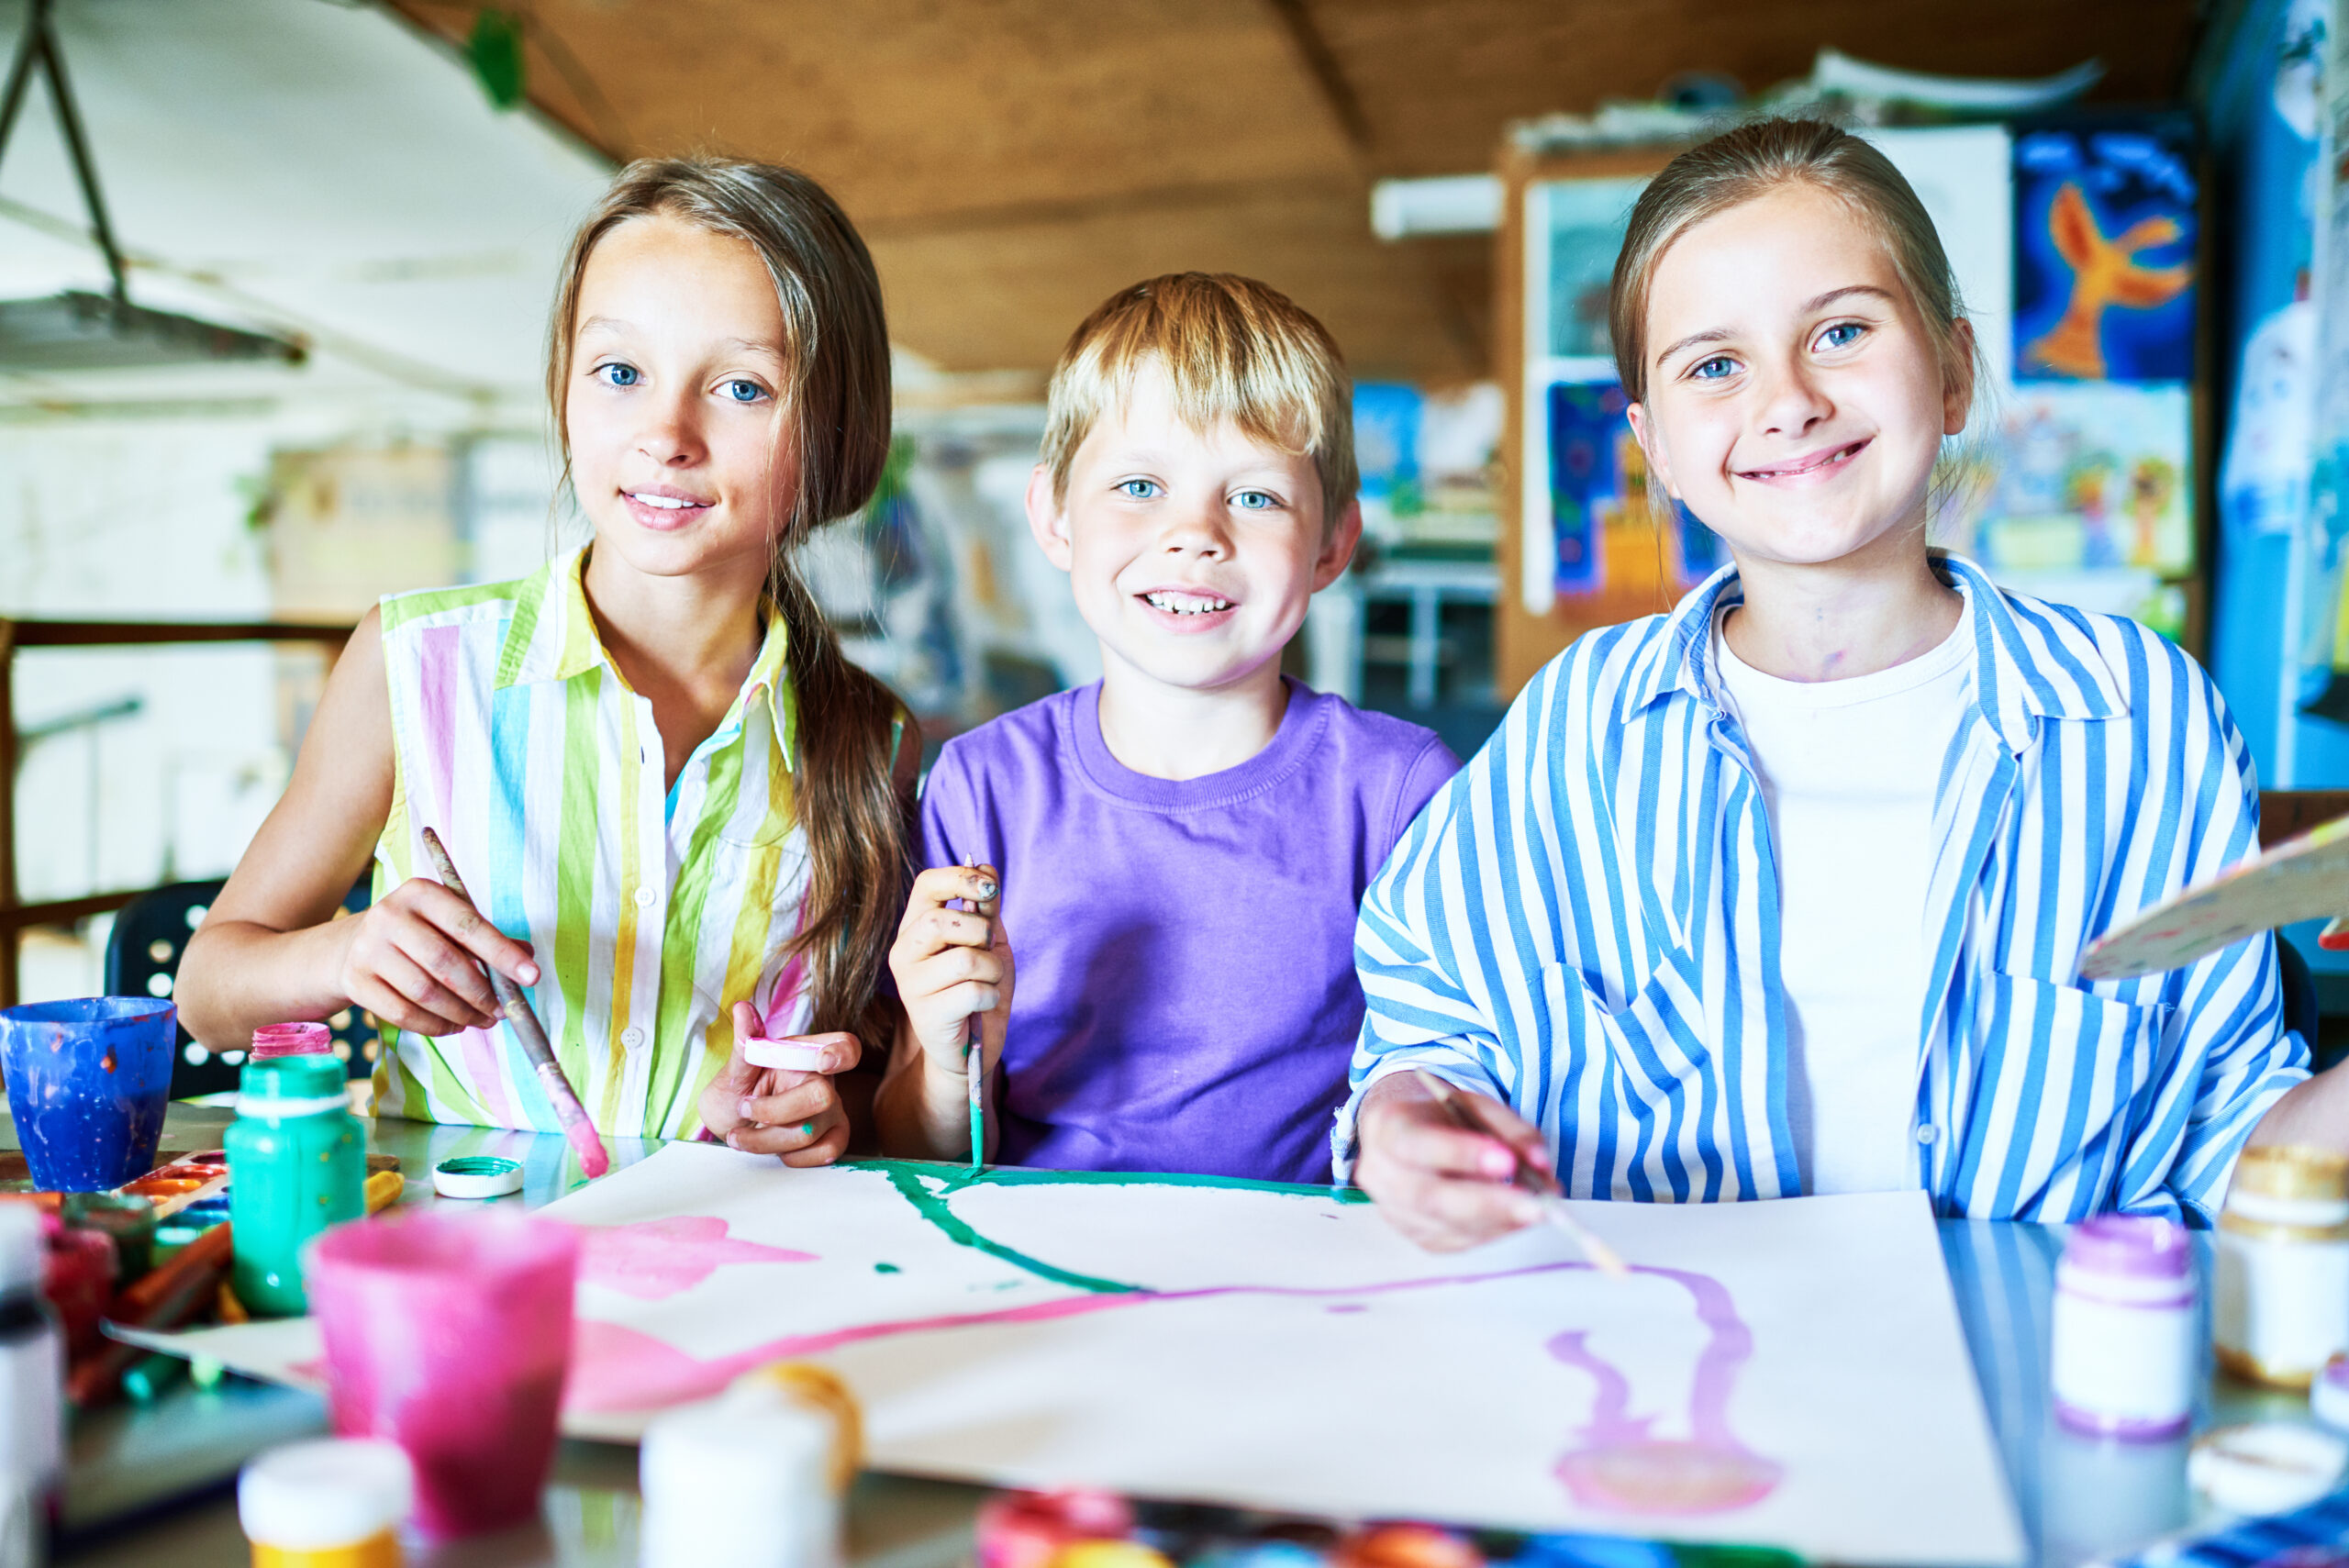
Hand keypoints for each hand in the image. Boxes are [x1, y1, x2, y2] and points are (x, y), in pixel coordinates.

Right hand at [332, 875, 537, 1036]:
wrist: (353, 944)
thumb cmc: (419, 932)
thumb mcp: (449, 922)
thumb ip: (487, 938)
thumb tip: (527, 956)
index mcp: (420, 893)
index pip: (468, 925)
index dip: (503, 954)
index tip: (531, 976)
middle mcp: (389, 916)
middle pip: (445, 963)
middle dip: (482, 993)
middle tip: (503, 1010)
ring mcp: (367, 949)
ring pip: (424, 993)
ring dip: (462, 1014)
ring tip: (483, 1020)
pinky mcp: (355, 982)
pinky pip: (402, 1014)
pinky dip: (435, 1026)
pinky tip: (453, 1026)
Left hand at [698, 1003, 861, 1165]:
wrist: (730, 1129)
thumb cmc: (734, 1096)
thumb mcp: (733, 1072)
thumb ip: (745, 1045)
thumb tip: (743, 1008)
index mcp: (805, 1054)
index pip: (845, 1045)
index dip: (842, 1053)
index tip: (822, 1063)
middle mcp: (824, 1081)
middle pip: (822, 1096)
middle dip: (774, 1111)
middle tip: (744, 1109)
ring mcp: (832, 1111)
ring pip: (811, 1131)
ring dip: (766, 1139)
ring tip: (740, 1135)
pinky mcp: (833, 1139)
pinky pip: (824, 1153)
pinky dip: (790, 1157)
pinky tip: (772, 1149)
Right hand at [887, 865, 1013, 1085]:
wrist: (971, 1049)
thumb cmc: (978, 989)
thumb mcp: (989, 943)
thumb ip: (986, 909)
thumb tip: (987, 869)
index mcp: (916, 927)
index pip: (926, 884)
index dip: (961, 877)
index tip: (990, 887)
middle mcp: (904, 952)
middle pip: (941, 920)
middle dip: (981, 931)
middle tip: (989, 949)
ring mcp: (910, 985)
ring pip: (965, 959)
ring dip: (993, 969)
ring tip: (988, 983)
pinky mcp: (925, 1016)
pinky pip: (974, 991)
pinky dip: (991, 996)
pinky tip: (982, 1006)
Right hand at [1354, 1074, 1553, 1250]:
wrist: (1408, 1135)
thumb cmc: (1443, 1118)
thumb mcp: (1477, 1105)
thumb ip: (1511, 1129)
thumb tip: (1540, 1164)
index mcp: (1389, 1126)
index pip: (1418, 1144)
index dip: (1460, 1154)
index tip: (1507, 1161)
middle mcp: (1382, 1173)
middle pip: (1430, 1197)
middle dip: (1488, 1203)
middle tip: (1537, 1205)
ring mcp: (1395, 1210)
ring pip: (1446, 1226)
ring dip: (1499, 1220)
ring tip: (1539, 1209)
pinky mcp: (1415, 1235)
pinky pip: (1456, 1241)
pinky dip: (1493, 1231)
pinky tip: (1515, 1218)